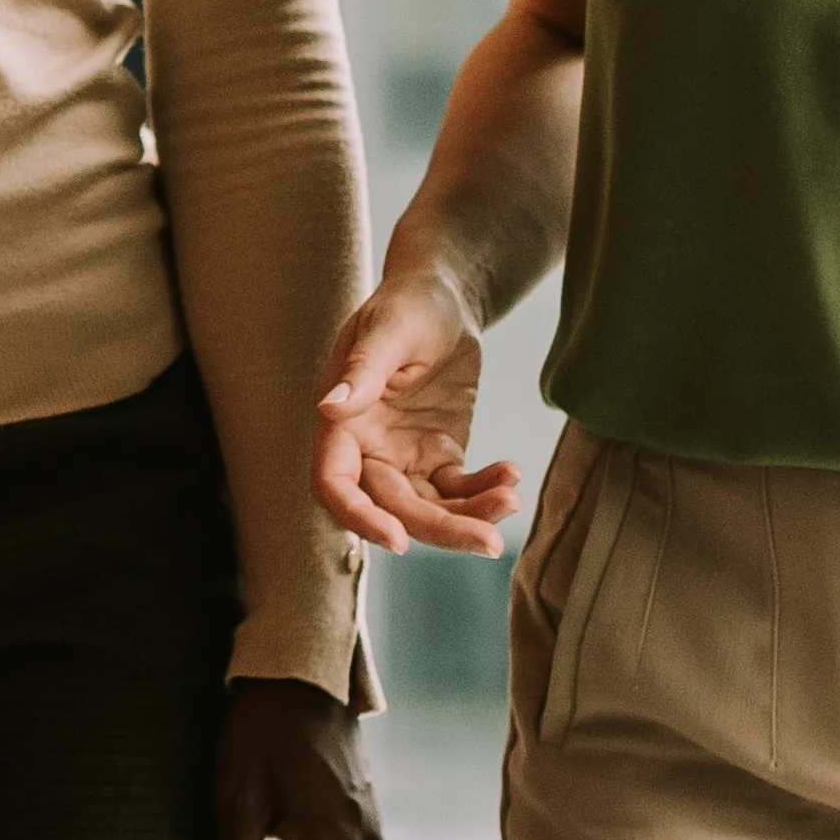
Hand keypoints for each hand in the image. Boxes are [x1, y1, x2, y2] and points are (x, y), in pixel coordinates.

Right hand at [313, 265, 521, 555]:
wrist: (446, 297)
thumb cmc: (409, 303)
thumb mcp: (390, 328)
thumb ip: (362, 370)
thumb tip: (327, 407)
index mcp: (342, 420)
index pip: (334, 483)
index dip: (359, 516)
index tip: (399, 540)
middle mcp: (367, 446)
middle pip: (392, 507)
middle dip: (440, 529)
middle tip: (490, 542)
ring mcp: (403, 454)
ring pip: (429, 508)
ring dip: (469, 516)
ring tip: (511, 499)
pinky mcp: (438, 455)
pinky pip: (458, 489)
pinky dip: (484, 490)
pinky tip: (511, 474)